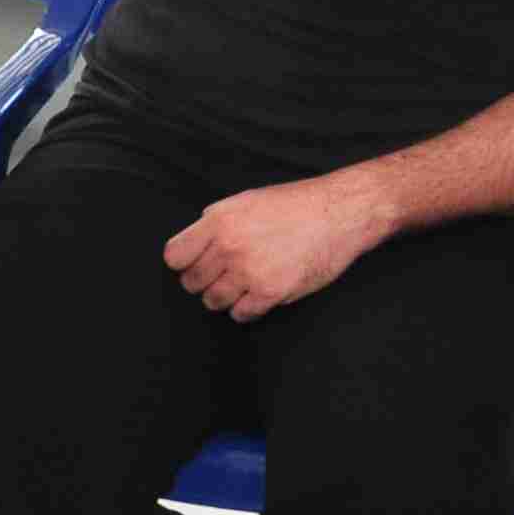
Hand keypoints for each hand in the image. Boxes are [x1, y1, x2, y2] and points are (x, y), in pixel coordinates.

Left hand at [163, 178, 388, 321]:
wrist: (339, 213)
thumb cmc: (295, 205)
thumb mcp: (246, 200)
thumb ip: (216, 221)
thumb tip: (195, 243)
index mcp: (219, 220)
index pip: (174, 257)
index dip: (185, 263)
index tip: (196, 264)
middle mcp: (229, 246)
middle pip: (191, 282)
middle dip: (205, 281)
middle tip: (225, 274)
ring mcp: (249, 272)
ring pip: (213, 301)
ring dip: (225, 297)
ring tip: (243, 284)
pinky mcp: (271, 292)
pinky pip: (241, 314)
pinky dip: (247, 308)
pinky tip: (259, 294)